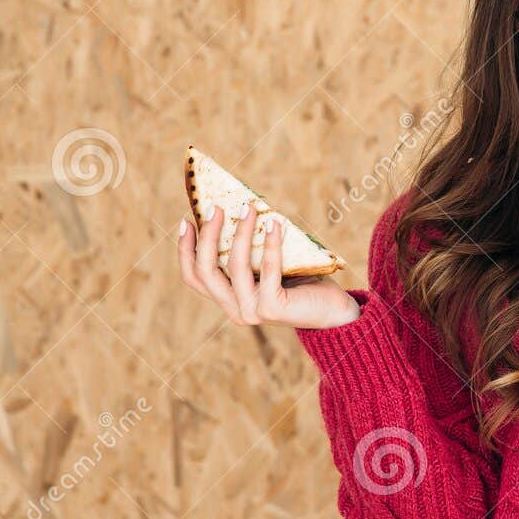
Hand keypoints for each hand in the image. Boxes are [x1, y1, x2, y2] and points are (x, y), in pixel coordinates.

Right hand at [178, 205, 360, 328]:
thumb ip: (249, 251)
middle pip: (206, 271)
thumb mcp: (266, 265)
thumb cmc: (300, 282)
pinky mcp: (273, 308)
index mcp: (228, 300)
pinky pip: (268, 269)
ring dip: (241, 233)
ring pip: (235, 267)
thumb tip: (238, 207)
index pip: (194, 277)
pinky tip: (275, 224)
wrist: (332, 311)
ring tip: (250, 207)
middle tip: (217, 207)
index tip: (186, 220)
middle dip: (208, 236)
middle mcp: (235, 310)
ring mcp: (252, 311)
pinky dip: (270, 244)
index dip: (186, 250)